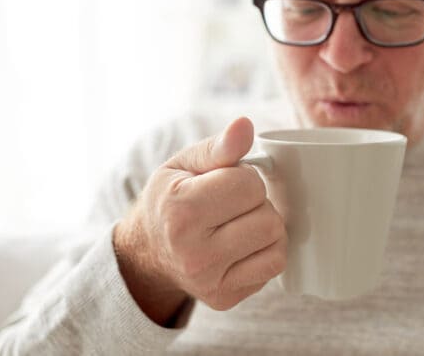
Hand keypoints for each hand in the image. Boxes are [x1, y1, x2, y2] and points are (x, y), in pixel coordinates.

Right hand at [113, 117, 286, 325]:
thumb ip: (218, 147)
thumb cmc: (170, 200)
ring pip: (276, 242)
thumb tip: (245, 125)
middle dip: (257, 203)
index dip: (244, 177)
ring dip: (266, 227)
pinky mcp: (225, 298)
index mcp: (180, 211)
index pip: (248, 185)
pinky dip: (267, 251)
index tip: (225, 183)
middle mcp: (194, 252)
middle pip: (268, 217)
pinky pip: (273, 266)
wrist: (148, 252)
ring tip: (240, 223)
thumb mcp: (183, 164)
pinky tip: (244, 244)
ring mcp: (209, 280)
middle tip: (232, 205)